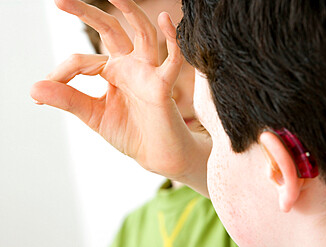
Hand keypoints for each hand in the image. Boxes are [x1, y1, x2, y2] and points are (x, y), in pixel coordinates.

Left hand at [31, 0, 210, 194]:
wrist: (155, 154)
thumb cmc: (130, 132)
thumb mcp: (93, 115)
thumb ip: (68, 100)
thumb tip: (33, 89)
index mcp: (112, 72)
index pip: (81, 60)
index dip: (59, 74)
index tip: (38, 97)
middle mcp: (130, 66)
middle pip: (112, 30)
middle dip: (89, 14)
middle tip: (61, 1)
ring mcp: (147, 73)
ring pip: (142, 34)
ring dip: (132, 13)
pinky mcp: (163, 86)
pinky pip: (172, 60)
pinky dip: (172, 41)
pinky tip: (164, 20)